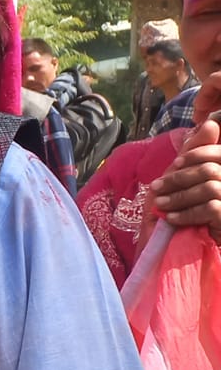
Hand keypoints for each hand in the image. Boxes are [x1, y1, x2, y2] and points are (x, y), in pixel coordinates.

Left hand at [149, 115, 220, 239]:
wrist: (192, 248)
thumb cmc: (194, 209)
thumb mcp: (192, 179)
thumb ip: (199, 153)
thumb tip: (211, 122)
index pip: (218, 153)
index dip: (195, 155)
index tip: (174, 165)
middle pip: (210, 170)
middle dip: (178, 179)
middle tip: (156, 188)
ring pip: (209, 188)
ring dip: (178, 197)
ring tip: (160, 205)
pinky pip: (211, 208)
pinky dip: (187, 213)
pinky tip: (171, 219)